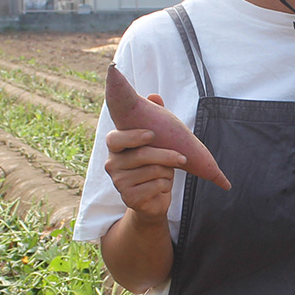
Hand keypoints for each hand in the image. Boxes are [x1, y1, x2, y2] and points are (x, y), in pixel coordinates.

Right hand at [105, 93, 185, 219]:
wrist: (153, 199)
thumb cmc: (154, 165)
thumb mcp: (156, 143)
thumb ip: (153, 119)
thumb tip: (154, 96)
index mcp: (115, 146)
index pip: (115, 138)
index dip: (133, 136)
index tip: (151, 135)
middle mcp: (112, 163)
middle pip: (142, 155)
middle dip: (167, 156)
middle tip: (183, 158)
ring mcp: (118, 182)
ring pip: (152, 171)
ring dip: (168, 172)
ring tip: (168, 174)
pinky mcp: (128, 198)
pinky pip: (155, 186)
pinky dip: (165, 186)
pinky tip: (162, 187)